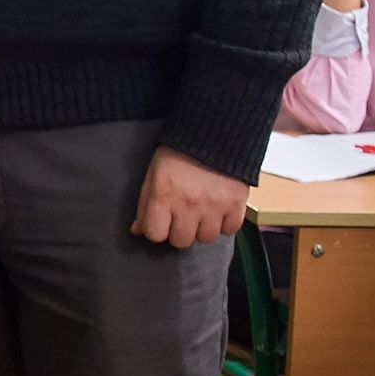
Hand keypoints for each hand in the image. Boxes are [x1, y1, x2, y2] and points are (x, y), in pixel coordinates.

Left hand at [132, 146, 247, 248]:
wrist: (214, 134)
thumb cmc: (179, 153)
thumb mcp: (154, 174)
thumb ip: (145, 204)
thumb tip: (138, 230)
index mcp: (164, 195)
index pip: (155, 234)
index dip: (157, 229)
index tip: (162, 222)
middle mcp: (188, 204)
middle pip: (181, 241)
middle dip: (179, 231)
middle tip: (183, 217)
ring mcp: (214, 205)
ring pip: (206, 239)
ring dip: (203, 229)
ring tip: (202, 213)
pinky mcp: (236, 203)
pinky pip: (230, 230)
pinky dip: (225, 224)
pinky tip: (219, 210)